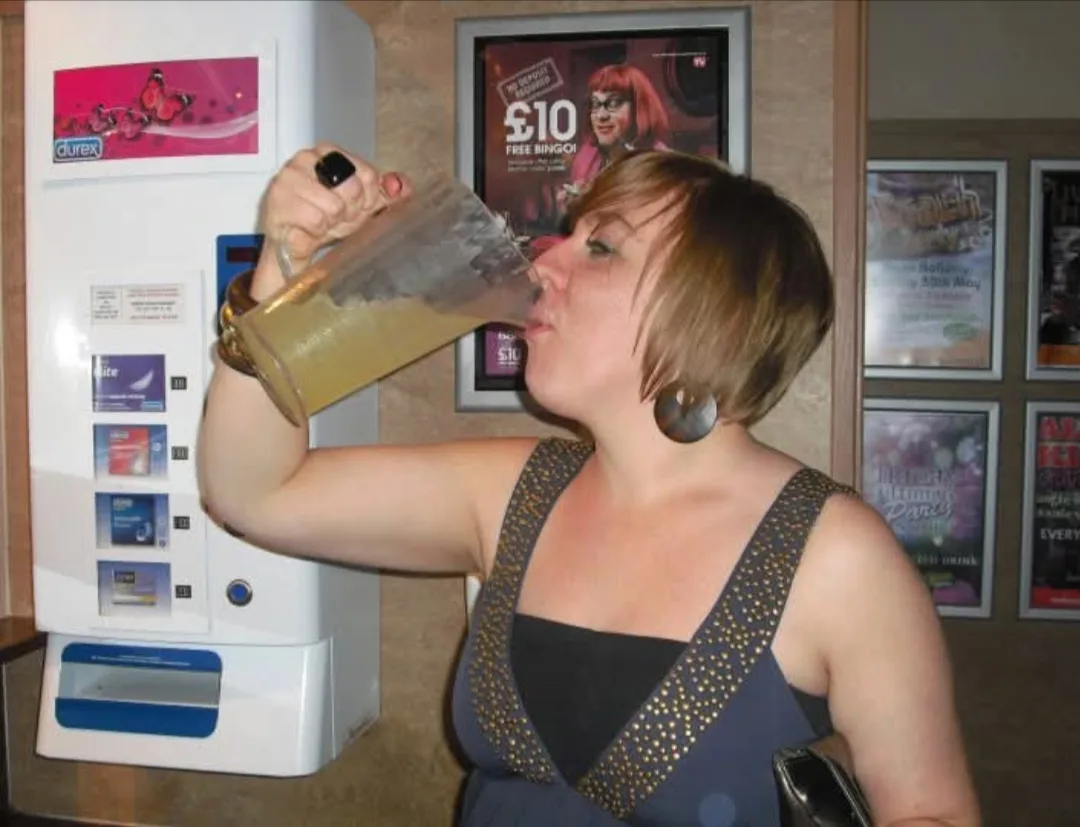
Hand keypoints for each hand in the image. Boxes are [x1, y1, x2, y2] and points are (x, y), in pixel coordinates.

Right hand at [253, 143, 410, 294]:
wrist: (295, 245)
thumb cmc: (327, 220)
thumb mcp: (363, 206)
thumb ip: (386, 192)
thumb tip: (402, 185)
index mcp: (328, 153)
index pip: (369, 175)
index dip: (368, 200)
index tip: (356, 208)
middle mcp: (305, 159)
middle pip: (353, 188)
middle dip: (350, 211)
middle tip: (336, 217)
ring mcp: (288, 178)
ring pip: (333, 206)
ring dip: (331, 223)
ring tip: (321, 223)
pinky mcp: (278, 201)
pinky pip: (314, 220)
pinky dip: (315, 231)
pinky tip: (307, 229)